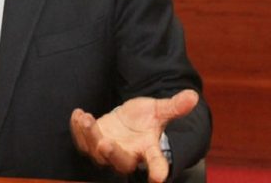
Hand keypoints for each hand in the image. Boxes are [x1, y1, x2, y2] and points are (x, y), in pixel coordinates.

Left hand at [70, 89, 198, 182]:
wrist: (128, 120)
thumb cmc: (145, 119)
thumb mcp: (159, 110)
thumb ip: (174, 106)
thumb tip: (193, 96)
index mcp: (148, 149)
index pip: (155, 162)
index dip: (157, 170)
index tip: (158, 177)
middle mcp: (128, 155)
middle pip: (120, 161)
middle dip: (111, 154)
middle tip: (105, 143)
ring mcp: (108, 151)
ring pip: (96, 151)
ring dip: (89, 136)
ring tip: (86, 118)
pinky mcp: (92, 143)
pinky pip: (82, 141)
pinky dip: (78, 129)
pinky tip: (78, 114)